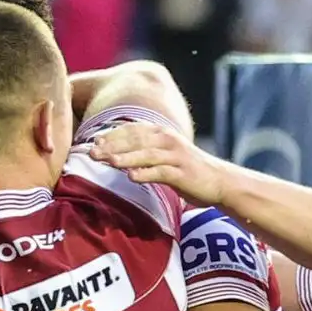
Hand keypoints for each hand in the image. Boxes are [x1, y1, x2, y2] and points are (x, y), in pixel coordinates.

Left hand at [88, 122, 228, 206]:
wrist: (219, 180)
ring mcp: (176, 156)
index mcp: (162, 133)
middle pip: (136, 140)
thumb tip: (113, 154)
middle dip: (112, 146)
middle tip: (92, 153)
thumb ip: (143, 151)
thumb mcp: (164, 154)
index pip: (132, 130)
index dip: (112, 135)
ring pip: (147, 154)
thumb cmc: (186, 169)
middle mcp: (168, 140)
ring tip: (107, 162)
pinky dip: (146, 174)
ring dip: (126, 158)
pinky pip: (161, 172)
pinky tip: (132, 177)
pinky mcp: (182, 173)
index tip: (93, 141)